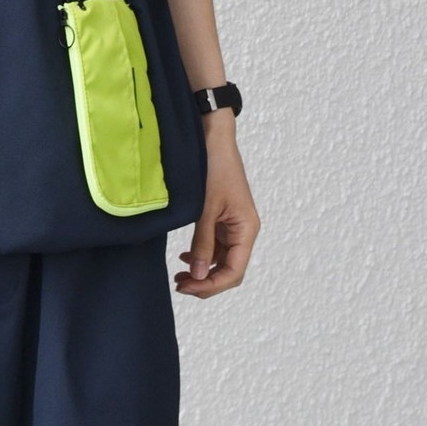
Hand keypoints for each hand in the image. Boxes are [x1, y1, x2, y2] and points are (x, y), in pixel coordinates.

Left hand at [174, 119, 259, 297]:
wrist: (212, 138)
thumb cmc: (213, 168)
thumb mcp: (205, 209)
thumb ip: (202, 243)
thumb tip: (198, 275)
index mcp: (247, 229)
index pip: (234, 271)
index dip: (211, 285)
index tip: (186, 287)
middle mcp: (244, 231)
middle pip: (229, 270)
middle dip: (206, 282)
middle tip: (179, 285)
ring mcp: (233, 225)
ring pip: (222, 260)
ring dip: (203, 271)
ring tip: (179, 277)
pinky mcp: (223, 219)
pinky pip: (216, 247)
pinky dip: (202, 256)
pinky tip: (185, 259)